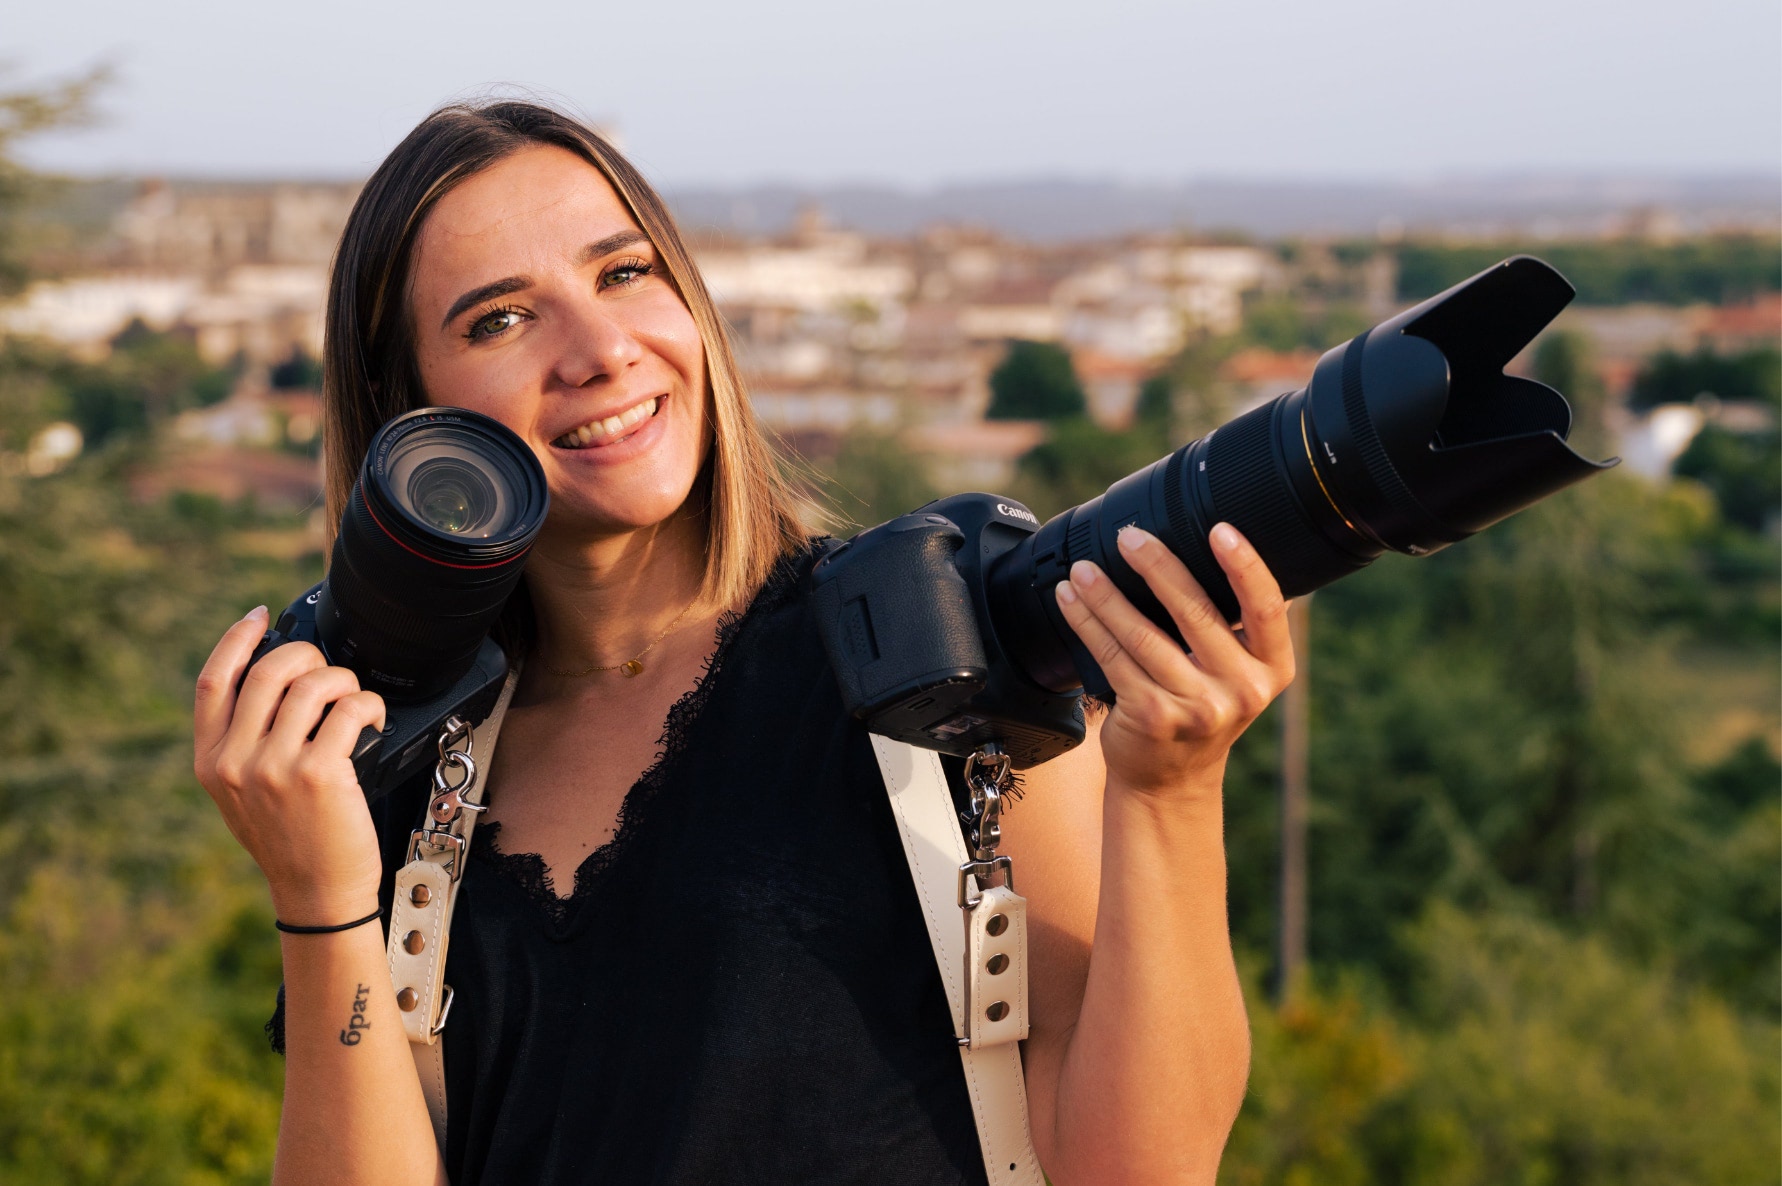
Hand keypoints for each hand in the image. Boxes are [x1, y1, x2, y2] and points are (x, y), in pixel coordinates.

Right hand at [193, 606, 387, 923]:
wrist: (318, 893)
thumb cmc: (291, 840)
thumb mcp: (241, 795)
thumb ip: (243, 745)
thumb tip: (269, 682)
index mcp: (210, 762)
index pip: (212, 682)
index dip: (236, 640)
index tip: (259, 618)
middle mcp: (235, 762)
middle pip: (267, 671)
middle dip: (307, 657)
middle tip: (327, 672)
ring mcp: (275, 768)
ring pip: (313, 685)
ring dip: (344, 682)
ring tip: (354, 700)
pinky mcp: (320, 774)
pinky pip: (349, 709)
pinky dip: (368, 704)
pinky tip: (373, 718)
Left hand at [1053, 522, 1294, 799]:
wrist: (1172, 779)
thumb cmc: (1203, 707)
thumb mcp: (1238, 673)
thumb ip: (1237, 625)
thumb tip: (1218, 549)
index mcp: (1272, 668)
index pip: (1266, 609)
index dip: (1245, 566)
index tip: (1220, 529)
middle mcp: (1241, 690)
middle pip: (1196, 613)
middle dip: (1157, 566)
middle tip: (1129, 537)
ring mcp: (1196, 707)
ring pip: (1143, 635)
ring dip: (1107, 595)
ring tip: (1084, 569)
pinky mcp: (1152, 716)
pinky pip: (1113, 657)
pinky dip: (1088, 624)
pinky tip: (1072, 602)